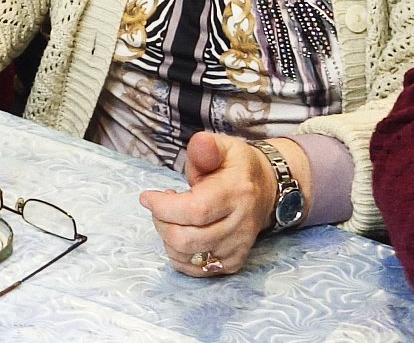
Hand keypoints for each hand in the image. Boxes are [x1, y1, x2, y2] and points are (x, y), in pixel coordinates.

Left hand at [138, 131, 276, 276]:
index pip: (195, 211)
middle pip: (186, 239)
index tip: (147, 197)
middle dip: (161, 222)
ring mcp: (238, 247)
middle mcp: (240, 225)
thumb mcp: (223, 147)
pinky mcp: (233, 262)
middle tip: (160, 206)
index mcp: (236, 193)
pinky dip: (178, 254)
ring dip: (167, 238)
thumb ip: (206, 147)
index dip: (163, 207)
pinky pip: (195, 270)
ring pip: (188, 257)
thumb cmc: (235, 166)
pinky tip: (181, 232)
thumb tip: (200, 144)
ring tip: (172, 217)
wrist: (266, 190)